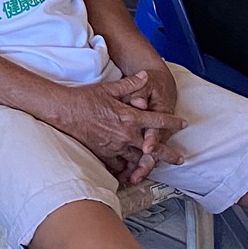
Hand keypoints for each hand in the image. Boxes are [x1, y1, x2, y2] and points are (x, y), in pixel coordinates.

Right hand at [50, 72, 185, 176]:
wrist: (64, 111)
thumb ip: (131, 84)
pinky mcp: (104, 154)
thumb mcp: (110, 88)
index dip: (173, 122)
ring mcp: (116, 146)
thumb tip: (145, 76)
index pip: (158, 120)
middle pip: (153, 147)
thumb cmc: (85, 98)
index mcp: (130, 116)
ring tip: (154, 166)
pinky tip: (128, 171)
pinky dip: (125, 168)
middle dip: (168, 154)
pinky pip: (118, 165)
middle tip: (179, 159)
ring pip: (137, 158)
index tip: (183, 124)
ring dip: (146, 162)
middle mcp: (126, 134)